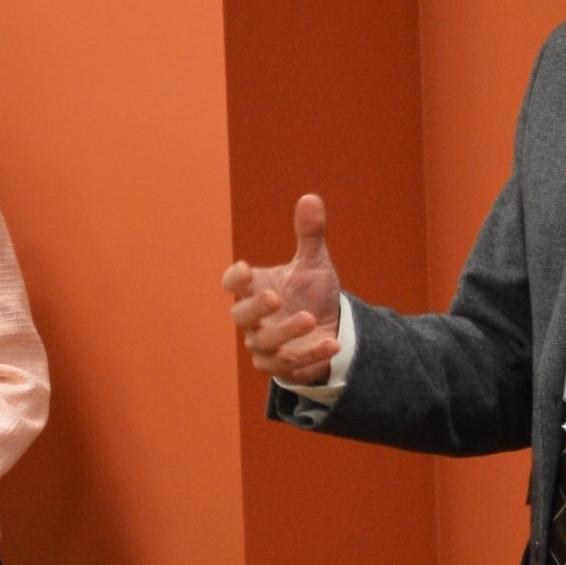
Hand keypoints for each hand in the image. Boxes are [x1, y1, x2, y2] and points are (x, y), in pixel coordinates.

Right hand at [223, 194, 343, 384]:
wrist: (328, 329)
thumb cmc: (310, 294)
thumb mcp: (313, 264)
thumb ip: (309, 235)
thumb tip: (310, 198)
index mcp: (254, 290)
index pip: (233, 284)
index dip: (236, 279)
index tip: (245, 269)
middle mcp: (254, 320)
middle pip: (241, 316)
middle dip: (256, 308)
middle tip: (274, 297)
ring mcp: (266, 345)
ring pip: (266, 344)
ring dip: (287, 332)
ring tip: (310, 319)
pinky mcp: (283, 367)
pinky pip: (290, 364)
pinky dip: (310, 354)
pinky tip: (332, 343)